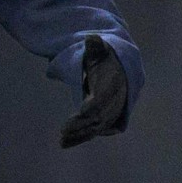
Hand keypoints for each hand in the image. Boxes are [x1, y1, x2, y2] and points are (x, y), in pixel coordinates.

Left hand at [59, 34, 127, 148]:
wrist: (120, 68)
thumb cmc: (106, 57)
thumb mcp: (101, 49)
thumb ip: (96, 46)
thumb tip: (92, 38)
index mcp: (115, 86)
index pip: (105, 99)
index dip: (94, 106)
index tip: (82, 111)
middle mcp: (115, 103)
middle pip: (99, 118)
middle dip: (83, 125)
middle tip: (63, 131)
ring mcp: (110, 113)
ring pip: (95, 128)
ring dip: (79, 135)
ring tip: (61, 141)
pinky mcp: (103, 120)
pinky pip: (92, 131)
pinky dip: (79, 137)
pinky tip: (64, 144)